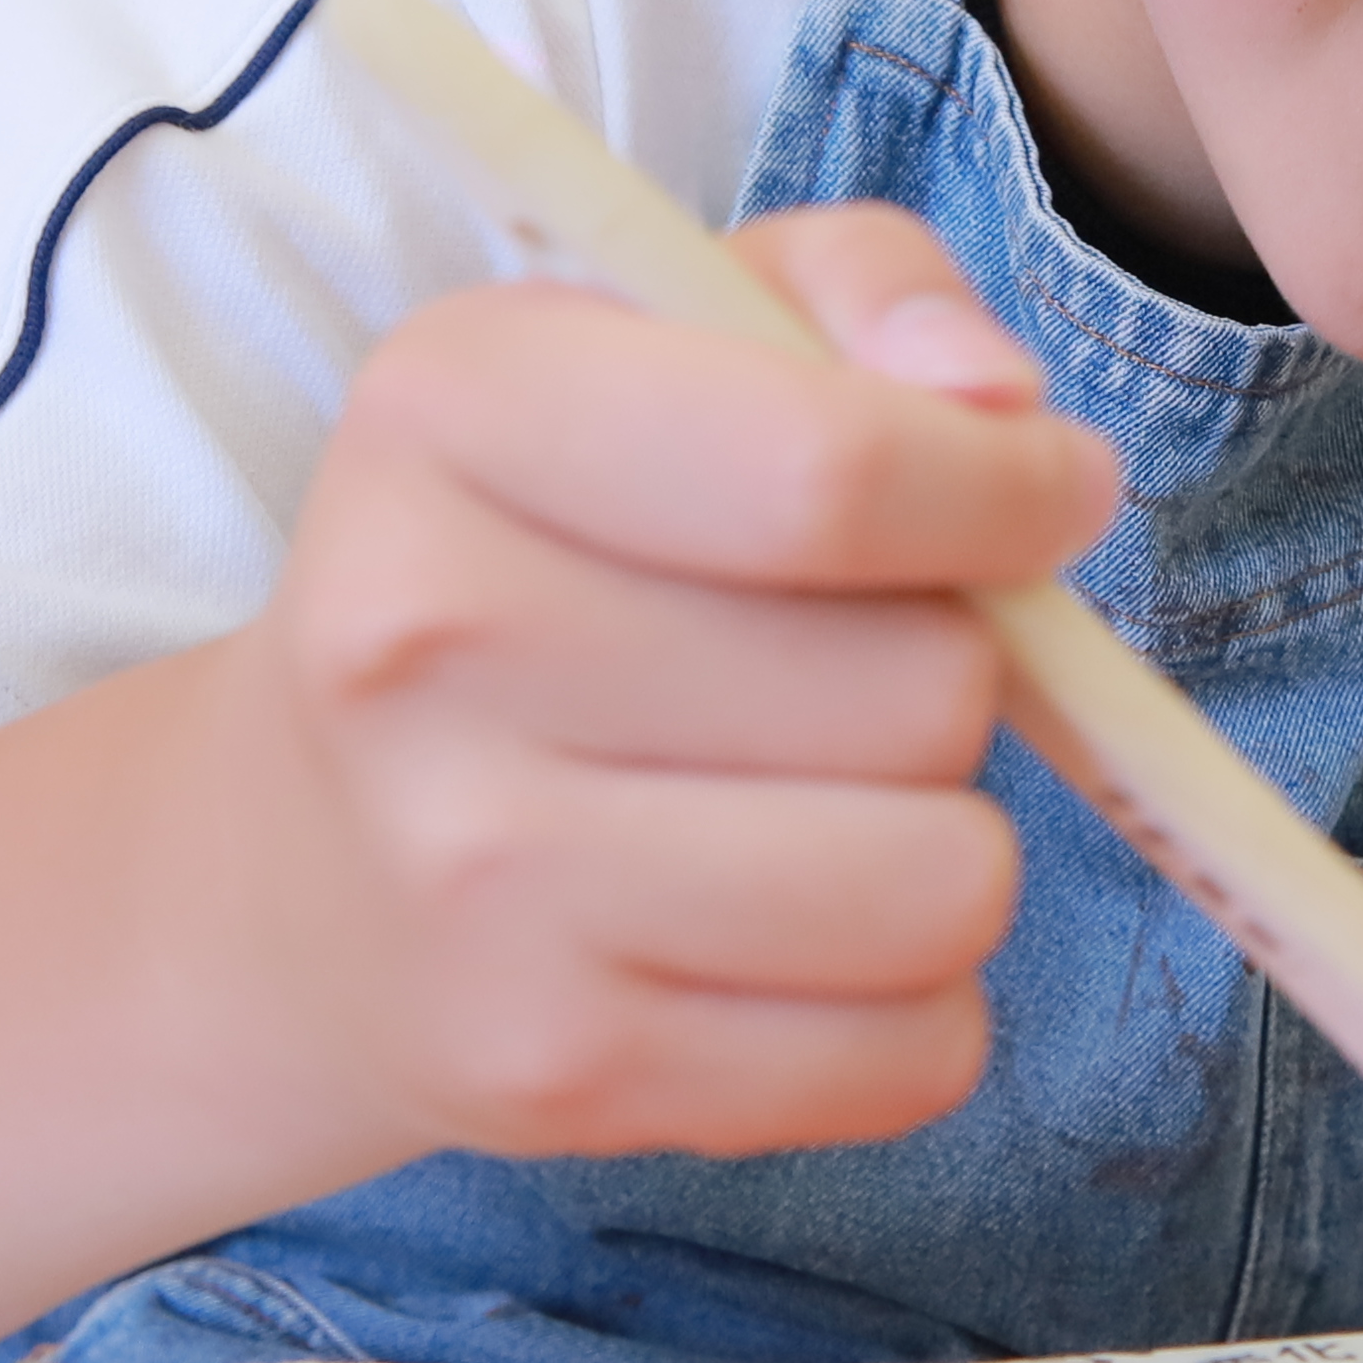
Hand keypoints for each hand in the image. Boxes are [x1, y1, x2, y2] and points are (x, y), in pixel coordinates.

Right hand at [196, 200, 1123, 1172]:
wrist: (312, 861)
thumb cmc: (549, 555)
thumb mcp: (660, 339)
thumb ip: (862, 289)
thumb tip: (1006, 406)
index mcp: (453, 413)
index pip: (829, 470)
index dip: (1006, 489)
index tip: (1050, 495)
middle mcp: (425, 645)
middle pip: (922, 682)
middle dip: (954, 667)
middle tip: (847, 665)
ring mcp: (478, 885)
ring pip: (945, 881)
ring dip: (946, 839)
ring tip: (824, 798)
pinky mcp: (555, 1073)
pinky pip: (916, 1055)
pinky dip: (915, 1005)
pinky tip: (797, 939)